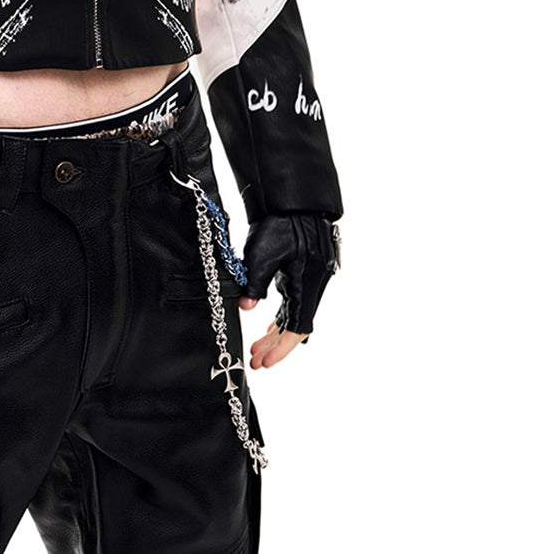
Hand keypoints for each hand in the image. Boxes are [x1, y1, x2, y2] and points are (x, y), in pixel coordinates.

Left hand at [238, 212, 339, 364]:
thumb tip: (244, 308)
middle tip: (256, 359)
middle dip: (276, 345)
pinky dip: (284, 315)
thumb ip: (254, 284)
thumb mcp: (261, 255)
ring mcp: (313, 278)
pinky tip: (271, 324)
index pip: (297, 328)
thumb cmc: (280, 223)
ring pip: (296, 313)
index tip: (263, 362)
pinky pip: (297, 301)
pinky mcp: (308, 271)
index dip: (280, 348)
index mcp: (307, 283)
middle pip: (297, 324)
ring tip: (258, 346)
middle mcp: (315, 284)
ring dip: (277, 331)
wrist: (295, 198)